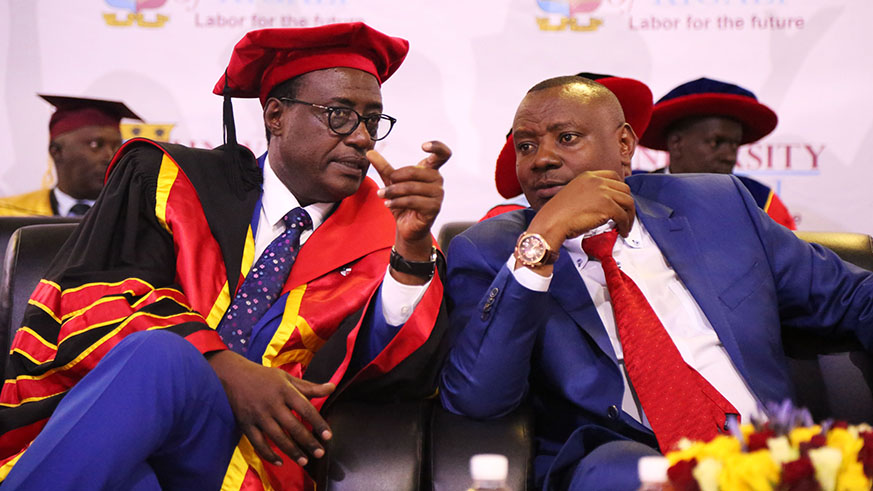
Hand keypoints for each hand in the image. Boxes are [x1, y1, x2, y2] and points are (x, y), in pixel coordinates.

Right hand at [208, 350, 334, 466]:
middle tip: (320, 453)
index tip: (328, 436)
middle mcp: (272, 403)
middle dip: (308, 442)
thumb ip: (310, 387)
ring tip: (304, 461)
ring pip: (277, 437)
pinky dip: (268, 454)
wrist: (232, 375)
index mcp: (285, 390)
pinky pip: (258, 443)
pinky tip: (280, 461)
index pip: (305, 408)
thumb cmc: (264, 377)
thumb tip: (332, 387)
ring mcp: (258, 415)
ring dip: (292, 451)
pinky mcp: (246, 424)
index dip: (318, 423)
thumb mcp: (287, 378)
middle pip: (293, 426)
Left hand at [368, 141, 450, 282]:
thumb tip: (369, 152)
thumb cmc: (403, 202)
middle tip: (385, 185)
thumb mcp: (392, 183)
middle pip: (416, 171)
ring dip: (393, 191)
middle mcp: (438, 181)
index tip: (423, 146)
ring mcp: (438, 195)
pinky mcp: (434, 208)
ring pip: (412, 187)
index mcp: (430, 171)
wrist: (406, 227)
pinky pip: (413, 201)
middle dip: (396, 177)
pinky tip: (388, 204)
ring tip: (381, 195)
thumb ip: (383, 167)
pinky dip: (397, 202)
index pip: (443, 154)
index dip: (436, 147)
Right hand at [524, 170, 634, 271]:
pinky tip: (622, 231)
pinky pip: (624, 216)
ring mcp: (603, 192)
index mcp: (588, 176)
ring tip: (625, 226)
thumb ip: (589, 193)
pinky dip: (625, 225)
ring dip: (629, 216)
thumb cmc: (558, 214)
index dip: (620, 189)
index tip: (621, 199)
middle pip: (624, 189)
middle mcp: (597, 181)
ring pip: (628, 202)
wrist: (551, 222)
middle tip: (625, 215)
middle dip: (627, 204)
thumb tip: (603, 203)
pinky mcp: (607, 206)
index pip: (614, 176)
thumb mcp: (574, 194)